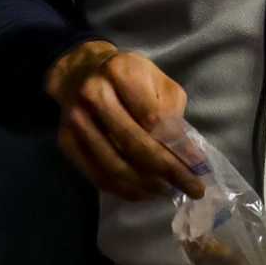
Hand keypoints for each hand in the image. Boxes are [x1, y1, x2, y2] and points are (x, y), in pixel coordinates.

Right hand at [45, 42, 202, 201]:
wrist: (80, 72)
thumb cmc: (129, 77)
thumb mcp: (158, 82)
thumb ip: (172, 115)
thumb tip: (188, 157)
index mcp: (120, 72)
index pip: (153, 119)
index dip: (178, 148)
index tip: (199, 168)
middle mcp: (93, 94)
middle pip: (133, 145)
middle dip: (167, 172)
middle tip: (192, 189)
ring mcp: (76, 120)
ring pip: (115, 166)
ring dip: (147, 186)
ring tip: (169, 191)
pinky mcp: (66, 142)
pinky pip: (98, 176)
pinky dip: (125, 190)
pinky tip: (144, 192)